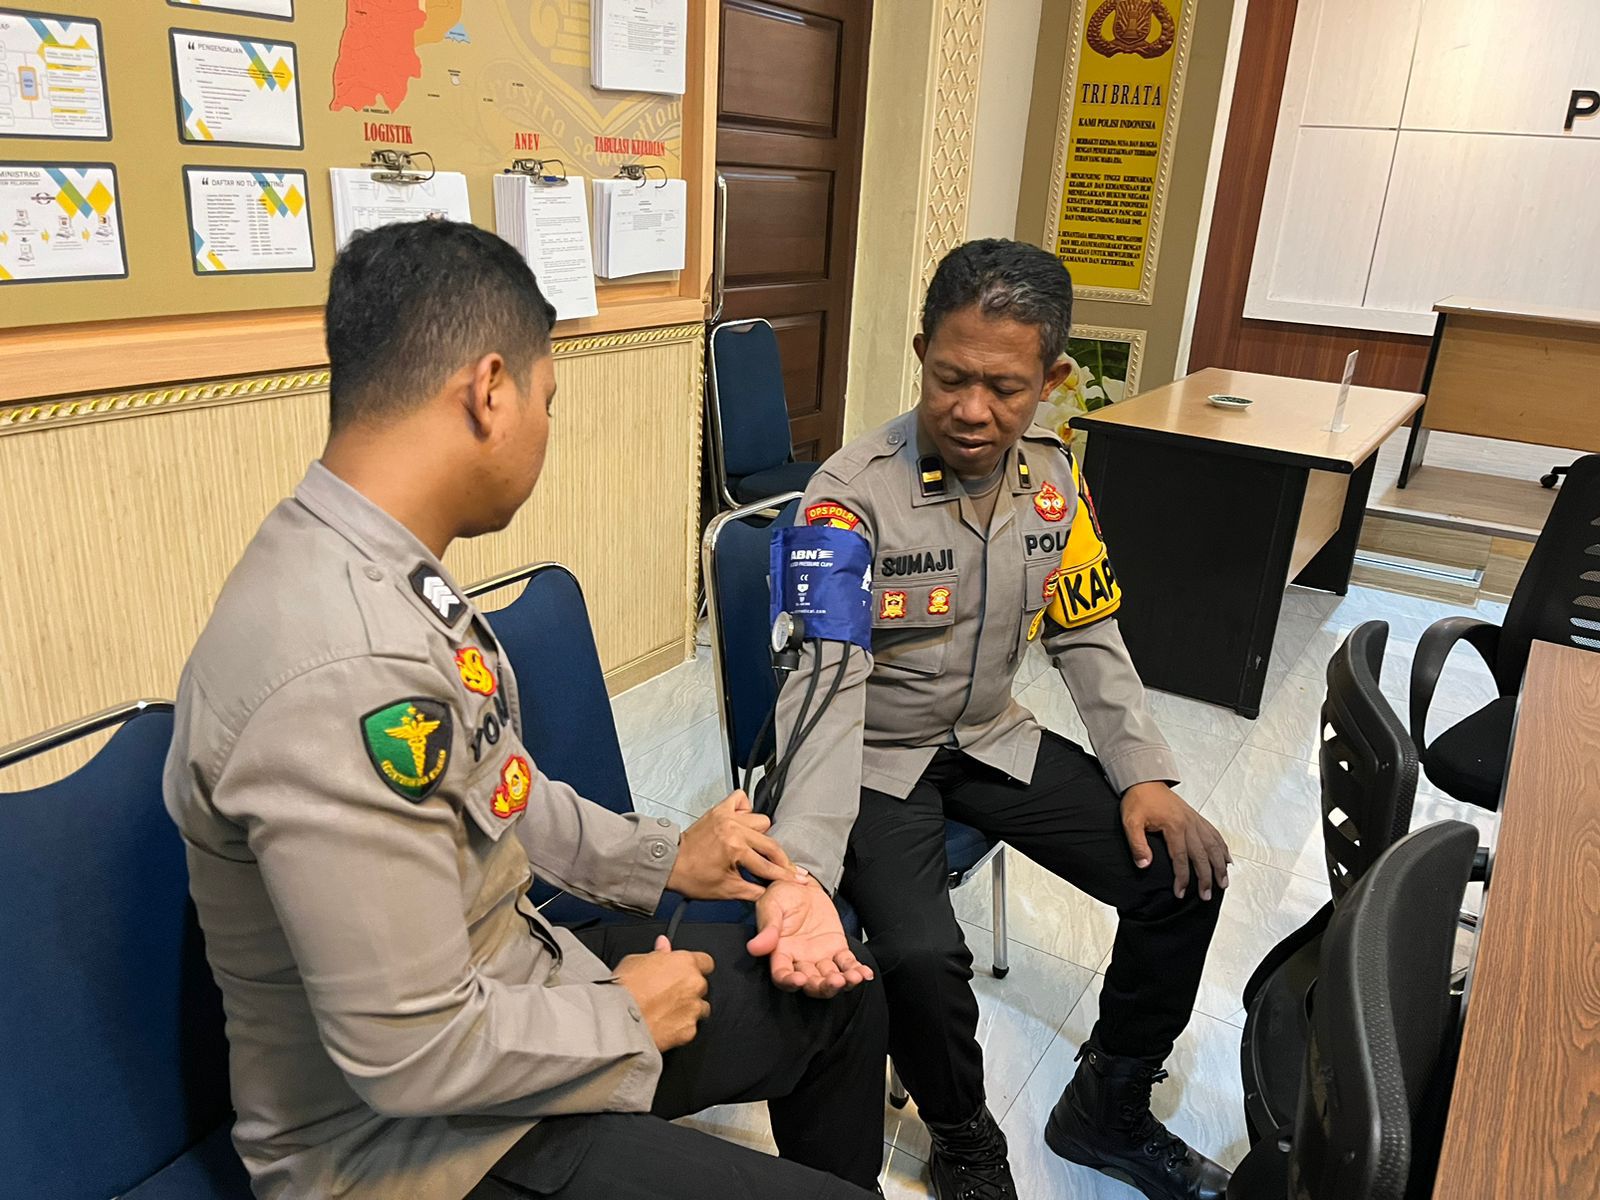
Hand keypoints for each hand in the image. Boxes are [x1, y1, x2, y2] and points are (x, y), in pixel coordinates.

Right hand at [613, 935, 714, 1051]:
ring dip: (688, 1009)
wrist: (618, 1020)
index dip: (696, 966)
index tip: (686, 971)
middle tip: (668, 994)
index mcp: (685, 963)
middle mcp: (694, 984)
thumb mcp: (636, 960)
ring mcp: (694, 1009)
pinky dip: (680, 1028)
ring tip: (666, 1012)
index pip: (705, 961)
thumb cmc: (625, 990)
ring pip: (700, 1008)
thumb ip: (657, 954)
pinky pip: (690, 1028)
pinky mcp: (689, 1031)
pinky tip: (664, 1026)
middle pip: (701, 986)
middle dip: (689, 989)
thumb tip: (663, 946)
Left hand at [668, 790, 804, 901]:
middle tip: (783, 867)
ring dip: (760, 835)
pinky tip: (743, 823)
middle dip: (778, 859)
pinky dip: (745, 809)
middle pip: (770, 842)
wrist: (669, 864)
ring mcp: (726, 816)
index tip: (797, 878)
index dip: (784, 875)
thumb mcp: (726, 891)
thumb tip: (771, 894)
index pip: (767, 865)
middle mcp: (733, 828)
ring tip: (755, 846)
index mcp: (735, 849)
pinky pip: (740, 799)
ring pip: (760, 820)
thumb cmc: (692, 877)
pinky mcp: (719, 810)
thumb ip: (753, 892)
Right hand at [747, 877, 873, 997]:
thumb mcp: (771, 906)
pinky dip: (856, 970)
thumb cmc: (780, 895)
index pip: (782, 976)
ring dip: (843, 982)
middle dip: (823, 987)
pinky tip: (865, 973)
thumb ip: (768, 928)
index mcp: (780, 954)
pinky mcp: (837, 948)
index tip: (799, 979)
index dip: (790, 982)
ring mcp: (820, 957)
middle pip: (811, 984)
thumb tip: (755, 948)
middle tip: (834, 982)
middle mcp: (800, 961)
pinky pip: (847, 963)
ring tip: (853, 978)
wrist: (801, 884)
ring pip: (830, 978)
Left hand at [1121, 781, 1231, 900]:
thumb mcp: (1130, 822)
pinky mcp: (1197, 818)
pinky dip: (1222, 848)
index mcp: (1174, 826)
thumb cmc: (1138, 800)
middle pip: (1202, 856)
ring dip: (1220, 866)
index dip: (1182, 878)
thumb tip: (1144, 865)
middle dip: (1206, 878)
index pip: (1180, 858)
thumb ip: (1137, 844)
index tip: (1181, 893)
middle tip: (1207, 896)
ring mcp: (1195, 820)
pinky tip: (1227, 860)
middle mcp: (1189, 824)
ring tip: (1224, 883)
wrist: (1145, 780)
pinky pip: (1214, 834)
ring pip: (1213, 846)